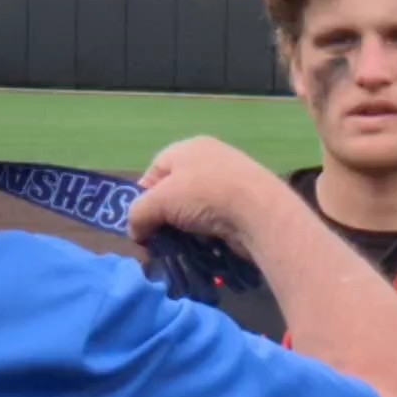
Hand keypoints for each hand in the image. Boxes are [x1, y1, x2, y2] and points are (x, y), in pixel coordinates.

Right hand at [127, 137, 288, 259]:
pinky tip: (203, 247)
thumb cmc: (205, 195)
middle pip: (174, 191)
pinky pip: (214, 220)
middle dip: (163, 217)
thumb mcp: (159, 201)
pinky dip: (205, 234)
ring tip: (181, 247)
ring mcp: (229, 182)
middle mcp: (209, 160)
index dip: (144, 196)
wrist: (260, 212)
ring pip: (194, 209)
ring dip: (184, 230)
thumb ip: (138, 214)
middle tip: (159, 239)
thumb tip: (137, 232)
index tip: (142, 222)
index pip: (155, 170)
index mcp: (189, 148)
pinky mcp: (243, 204)